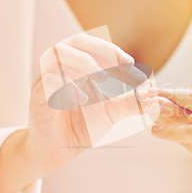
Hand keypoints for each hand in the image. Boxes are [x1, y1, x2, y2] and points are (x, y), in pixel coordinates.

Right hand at [0, 33, 156, 192]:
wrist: (58, 151)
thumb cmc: (83, 125)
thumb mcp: (112, 112)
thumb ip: (132, 102)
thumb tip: (155, 96)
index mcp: (76, 63)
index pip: (96, 45)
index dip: (115, 51)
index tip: (132, 66)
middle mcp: (58, 65)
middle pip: (77, 41)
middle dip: (101, 51)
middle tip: (121, 67)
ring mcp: (44, 80)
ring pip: (59, 55)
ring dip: (84, 64)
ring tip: (103, 81)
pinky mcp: (36, 98)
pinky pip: (47, 82)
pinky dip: (67, 86)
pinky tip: (83, 100)